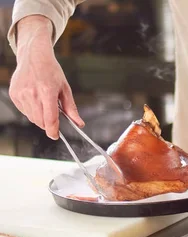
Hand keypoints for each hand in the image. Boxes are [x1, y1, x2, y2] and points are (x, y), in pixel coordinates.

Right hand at [9, 16, 83, 139]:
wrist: (34, 56)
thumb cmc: (51, 71)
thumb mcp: (65, 88)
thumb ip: (71, 108)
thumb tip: (79, 124)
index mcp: (47, 91)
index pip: (50, 119)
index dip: (53, 131)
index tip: (56, 136)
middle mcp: (32, 93)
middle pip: (40, 121)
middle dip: (48, 124)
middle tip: (53, 117)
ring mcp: (21, 94)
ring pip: (32, 118)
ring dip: (40, 118)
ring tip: (44, 103)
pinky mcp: (14, 94)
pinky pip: (24, 111)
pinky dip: (31, 111)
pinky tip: (35, 99)